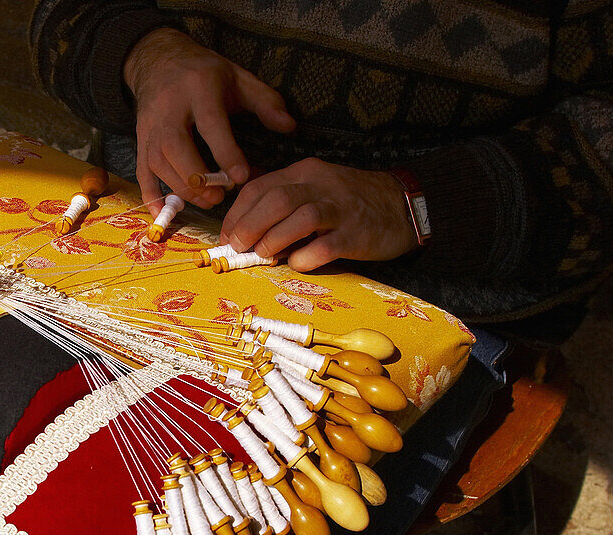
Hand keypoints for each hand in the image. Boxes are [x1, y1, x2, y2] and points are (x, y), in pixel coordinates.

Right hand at [124, 28, 294, 215]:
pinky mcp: (140, 140)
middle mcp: (169, 108)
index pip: (210, 124)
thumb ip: (266, 101)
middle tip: (219, 196)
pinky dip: (151, 195)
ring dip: (181, 188)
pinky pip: (141, 171)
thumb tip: (290, 126)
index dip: (225, 153)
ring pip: (158, 162)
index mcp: (199, 88)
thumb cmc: (204, 73)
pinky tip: (163, 213)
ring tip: (207, 201)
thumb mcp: (238, 78)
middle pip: (176, 147)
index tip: (241, 178)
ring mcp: (150, 126)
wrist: (158, 61)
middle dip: (197, 177)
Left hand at [221, 158, 418, 271]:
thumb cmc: (350, 203)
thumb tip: (246, 235)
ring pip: (300, 217)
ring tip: (264, 256)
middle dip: (249, 226)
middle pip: (276, 200)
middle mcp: (321, 186)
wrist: (404, 204)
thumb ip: (283, 206)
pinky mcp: (356, 235)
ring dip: (274, 239)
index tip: (226, 237)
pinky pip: (325, 247)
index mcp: (305, 172)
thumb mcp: (315, 190)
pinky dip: (305, 258)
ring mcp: (341, 209)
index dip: (236, 214)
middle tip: (238, 248)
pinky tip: (297, 264)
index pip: (259, 187)